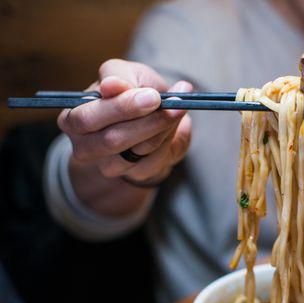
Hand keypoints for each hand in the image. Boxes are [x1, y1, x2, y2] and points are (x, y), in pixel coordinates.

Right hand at [58, 59, 192, 185]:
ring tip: (177, 108)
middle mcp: (85, 147)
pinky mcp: (135, 174)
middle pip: (111, 140)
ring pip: (137, 151)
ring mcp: (109, 165)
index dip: (121, 107)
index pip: (88, 118)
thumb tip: (110, 85)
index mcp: (73, 118)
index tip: (152, 96)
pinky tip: (174, 125)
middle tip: (169, 104)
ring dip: (162, 128)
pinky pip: (155, 160)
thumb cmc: (133, 90)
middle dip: (145, 121)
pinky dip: (169, 140)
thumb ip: (118, 76)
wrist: (154, 115)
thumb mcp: (125, 73)